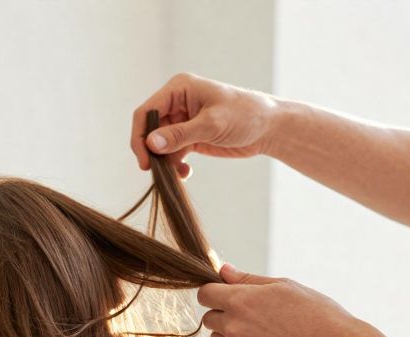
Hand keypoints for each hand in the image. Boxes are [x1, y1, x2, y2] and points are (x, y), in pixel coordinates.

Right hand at [131, 73, 281, 178]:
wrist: (270, 128)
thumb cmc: (246, 115)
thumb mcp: (212, 124)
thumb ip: (180, 135)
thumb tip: (151, 144)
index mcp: (179, 89)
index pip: (146, 112)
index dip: (140, 136)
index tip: (145, 160)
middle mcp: (176, 102)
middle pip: (149, 130)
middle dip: (152, 151)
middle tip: (158, 172)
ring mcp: (182, 120)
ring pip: (158, 144)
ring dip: (164, 161)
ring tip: (177, 174)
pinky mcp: (189, 136)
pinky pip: (171, 152)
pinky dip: (174, 165)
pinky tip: (184, 173)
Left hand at [197, 264, 366, 336]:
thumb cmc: (313, 312)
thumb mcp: (282, 286)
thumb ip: (247, 279)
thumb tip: (223, 270)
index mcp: (240, 301)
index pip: (204, 294)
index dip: (214, 292)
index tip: (227, 293)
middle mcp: (233, 326)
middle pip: (208, 317)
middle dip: (223, 312)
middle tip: (251, 312)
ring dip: (229, 333)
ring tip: (260, 329)